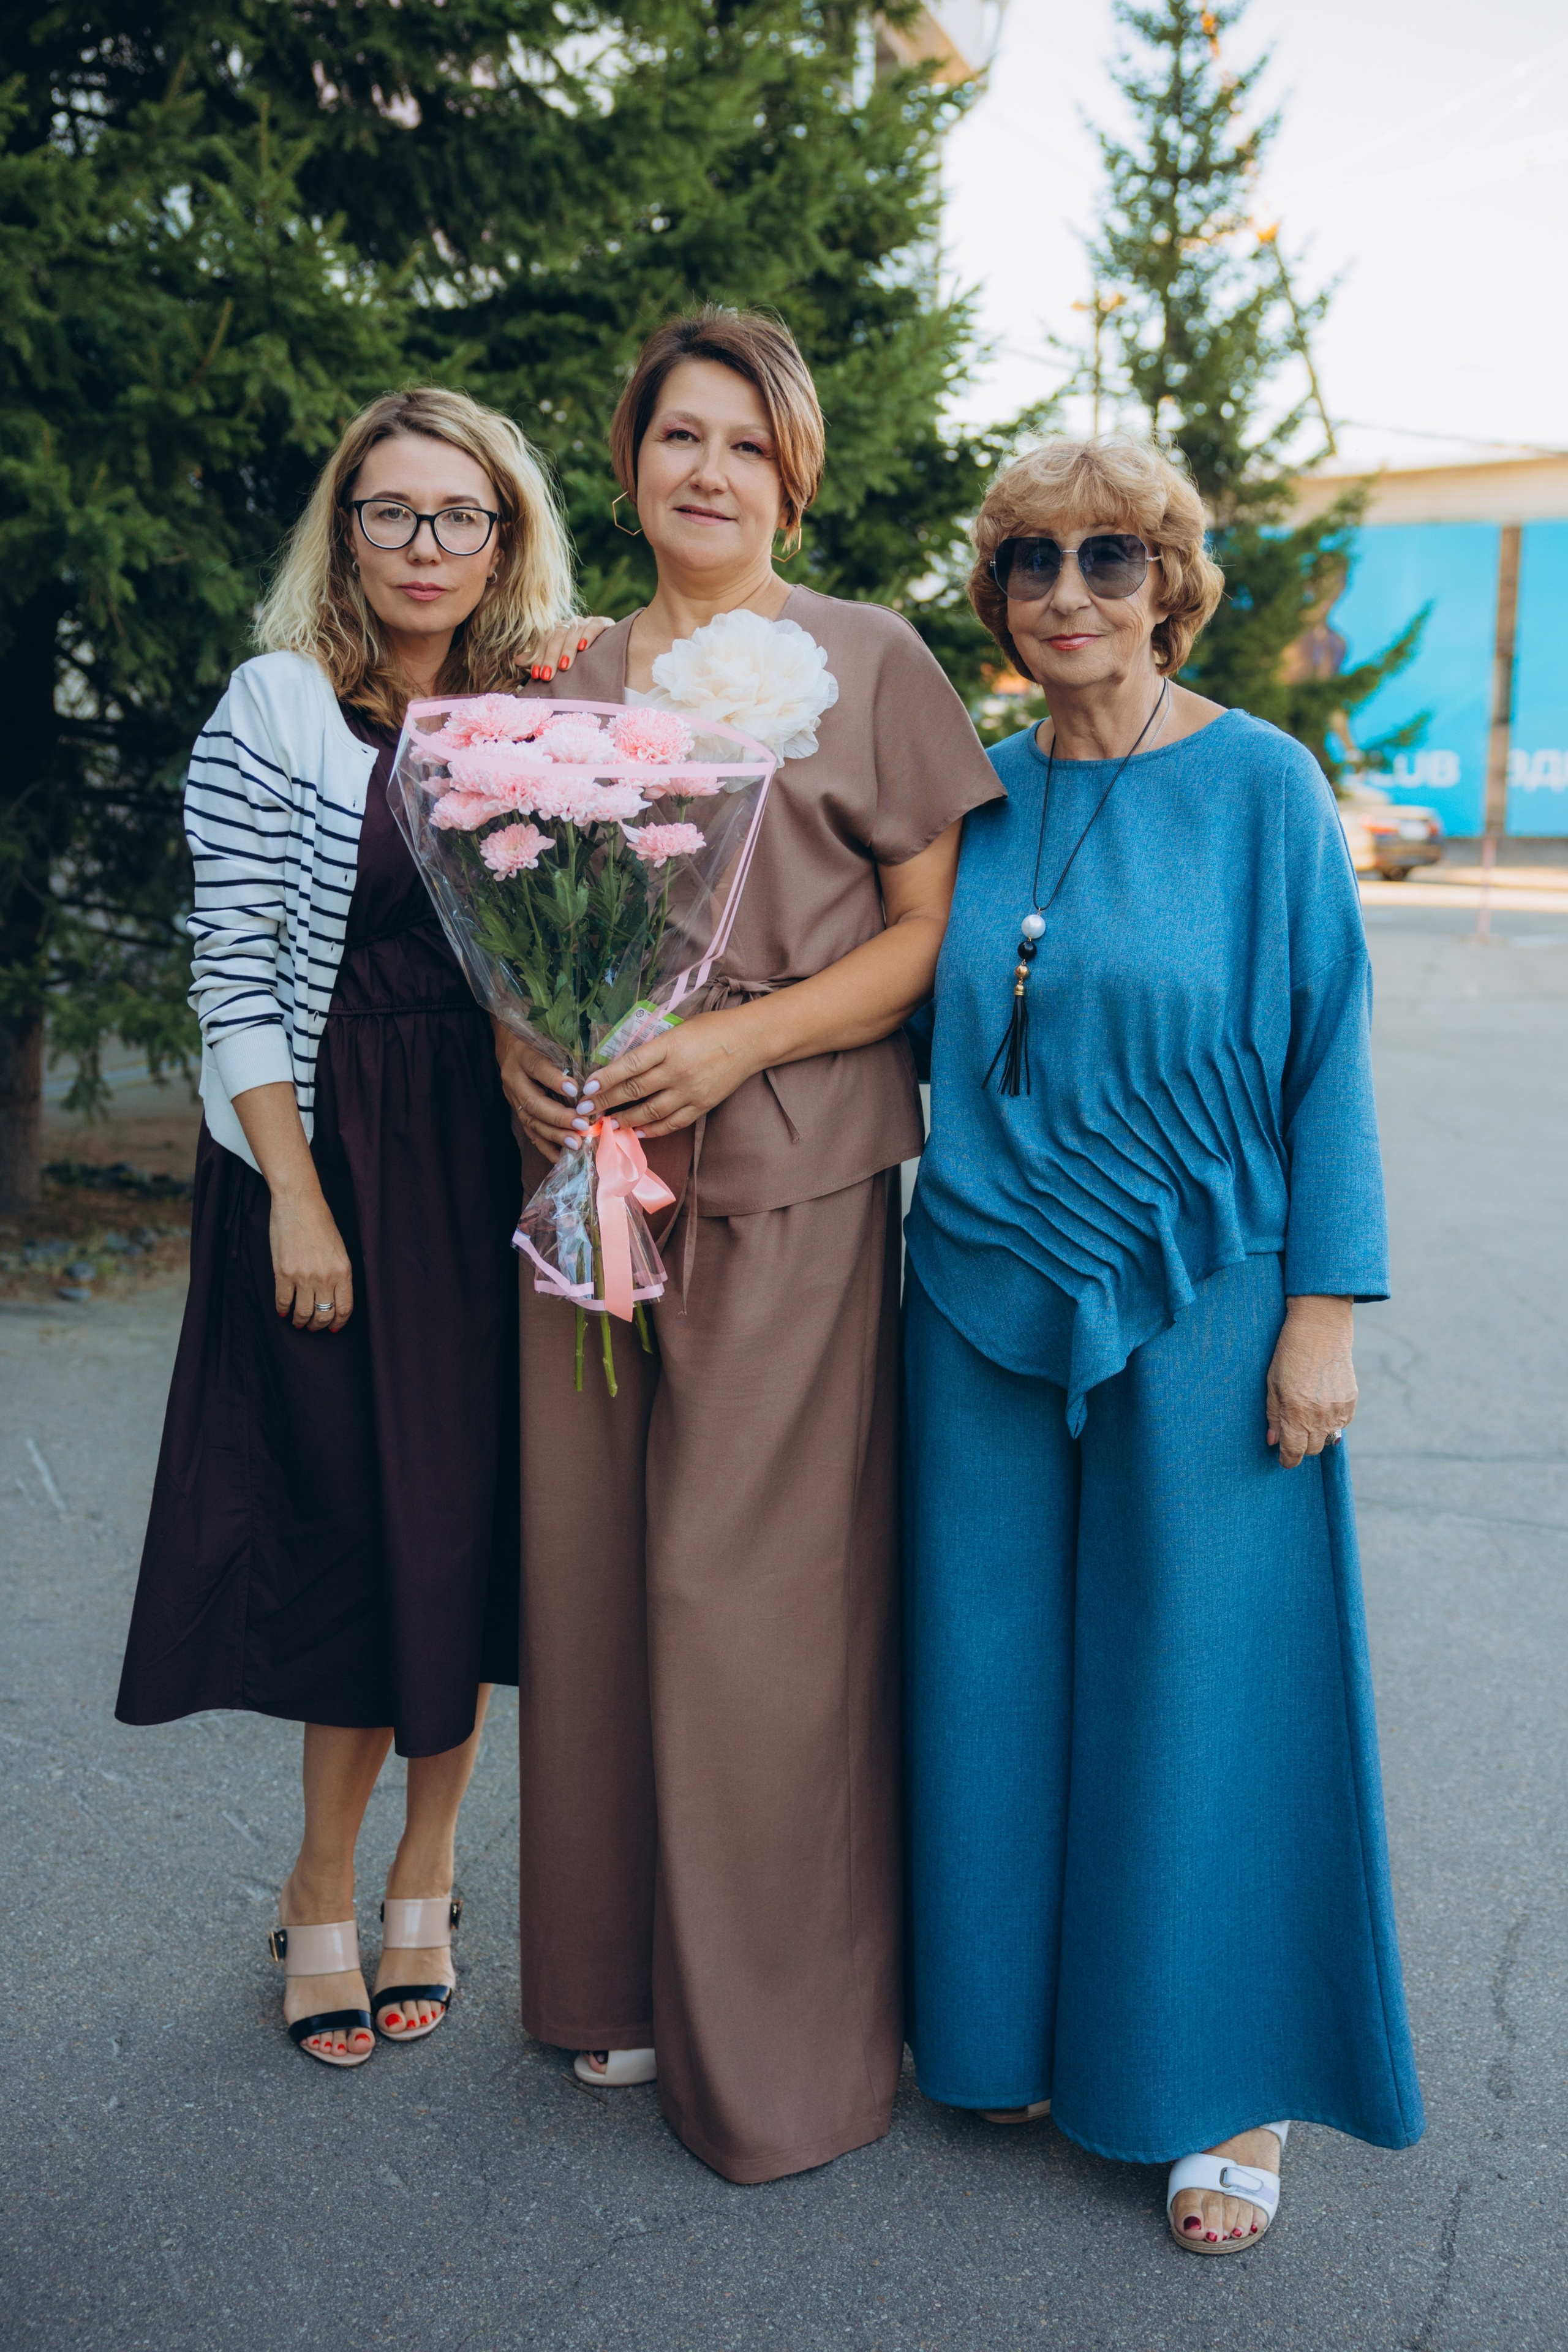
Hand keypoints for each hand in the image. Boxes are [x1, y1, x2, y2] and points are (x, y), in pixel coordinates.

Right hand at [270, 1186, 353, 1331]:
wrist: (299, 1204)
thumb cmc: (320, 1222)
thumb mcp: (339, 1249)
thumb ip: (338, 1273)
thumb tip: (332, 1296)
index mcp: (343, 1271)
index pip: (344, 1308)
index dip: (338, 1322)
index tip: (333, 1327)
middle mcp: (325, 1277)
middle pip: (324, 1315)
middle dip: (319, 1325)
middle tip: (314, 1327)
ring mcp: (303, 1276)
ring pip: (303, 1313)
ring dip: (301, 1321)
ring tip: (299, 1322)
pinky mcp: (283, 1273)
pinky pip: (283, 1301)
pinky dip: (283, 1310)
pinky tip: (284, 1310)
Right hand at [493, 1024, 601, 1161]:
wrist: (509, 1044)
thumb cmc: (537, 1039)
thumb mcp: (549, 1038)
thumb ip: (567, 1052)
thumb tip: (595, 1072)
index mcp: (524, 1056)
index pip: (537, 1067)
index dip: (555, 1080)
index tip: (576, 1090)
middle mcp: (515, 1079)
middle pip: (533, 1102)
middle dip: (559, 1117)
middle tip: (583, 1126)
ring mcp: (513, 1097)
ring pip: (531, 1120)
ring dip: (554, 1135)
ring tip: (576, 1144)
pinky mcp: (516, 1110)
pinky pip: (529, 1132)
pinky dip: (545, 1146)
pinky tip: (559, 1156)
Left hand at [521, 615, 615, 682]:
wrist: (610, 651)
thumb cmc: (580, 660)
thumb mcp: (558, 661)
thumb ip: (539, 659)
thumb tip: (516, 661)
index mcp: (557, 630)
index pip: (545, 641)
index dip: (539, 657)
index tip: (537, 675)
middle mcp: (570, 623)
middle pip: (557, 635)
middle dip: (551, 657)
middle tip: (548, 676)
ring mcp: (586, 621)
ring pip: (573, 631)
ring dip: (567, 649)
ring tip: (564, 666)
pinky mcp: (603, 622)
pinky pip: (594, 625)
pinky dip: (588, 635)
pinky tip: (584, 648)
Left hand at [592, 1009, 763, 1138]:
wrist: (750, 1040)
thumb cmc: (712, 1028)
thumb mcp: (678, 1028)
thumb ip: (653, 1047)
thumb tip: (623, 1065)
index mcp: (669, 1046)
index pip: (629, 1064)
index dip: (606, 1078)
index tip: (588, 1087)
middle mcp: (677, 1070)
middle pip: (634, 1090)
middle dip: (606, 1101)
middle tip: (586, 1110)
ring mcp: (690, 1091)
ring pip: (650, 1111)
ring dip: (626, 1119)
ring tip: (608, 1122)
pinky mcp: (702, 1105)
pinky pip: (673, 1123)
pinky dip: (653, 1129)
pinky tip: (637, 1131)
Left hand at [1266, 1295, 1355, 1467]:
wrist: (1320, 1330)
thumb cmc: (1289, 1355)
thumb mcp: (1272, 1384)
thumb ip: (1273, 1416)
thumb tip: (1272, 1442)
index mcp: (1294, 1414)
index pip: (1293, 1452)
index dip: (1287, 1460)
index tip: (1284, 1460)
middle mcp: (1318, 1417)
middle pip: (1311, 1449)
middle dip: (1301, 1446)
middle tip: (1293, 1433)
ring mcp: (1337, 1410)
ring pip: (1328, 1439)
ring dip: (1317, 1434)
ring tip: (1308, 1415)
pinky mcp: (1351, 1401)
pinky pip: (1342, 1424)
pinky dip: (1333, 1421)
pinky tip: (1323, 1405)